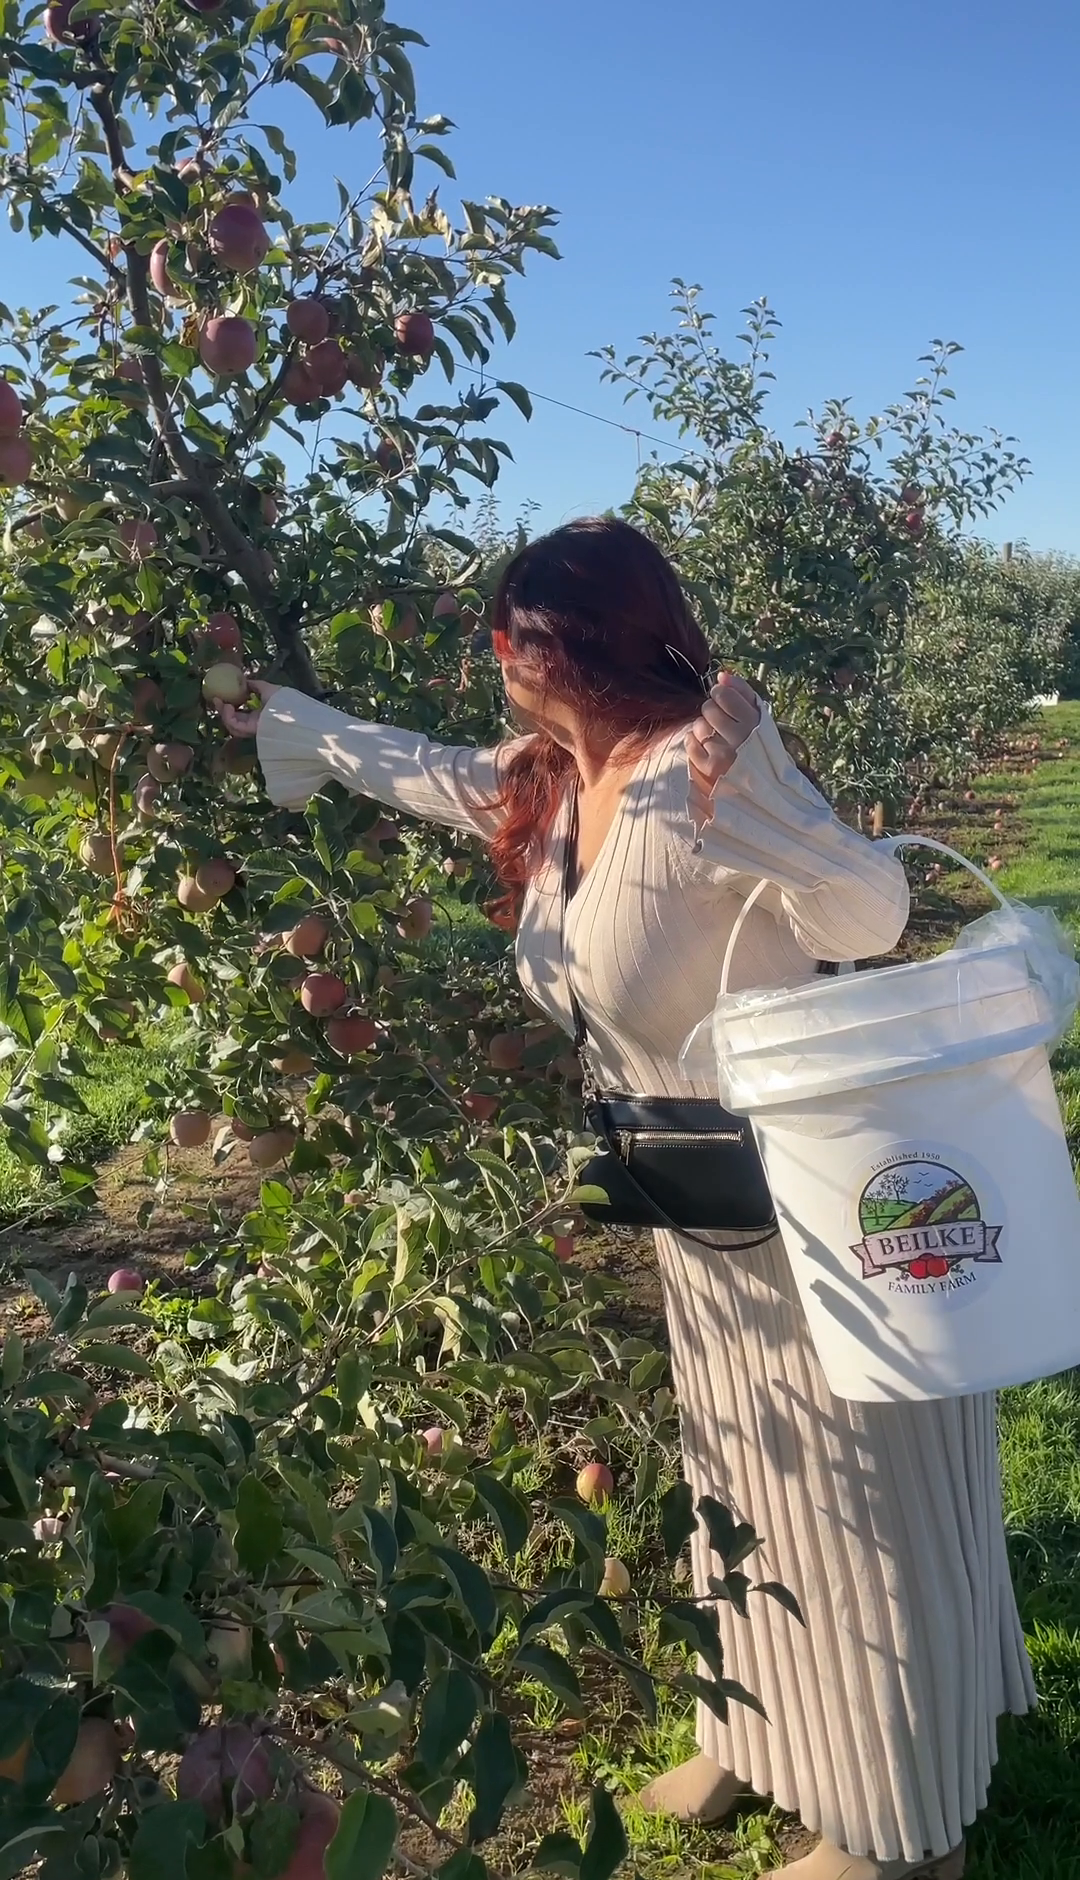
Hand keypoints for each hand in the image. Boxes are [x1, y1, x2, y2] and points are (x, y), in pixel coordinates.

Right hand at [217, 677, 281, 738]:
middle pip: (233, 721)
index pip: (239, 714)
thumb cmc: (281, 698)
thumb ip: (255, 685)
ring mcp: (253, 728)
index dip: (229, 707)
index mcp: (258, 715)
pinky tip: (228, 706)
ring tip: (220, 702)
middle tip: (215, 699)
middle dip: (222, 711)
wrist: (290, 706)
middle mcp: (254, 723)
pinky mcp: (252, 730)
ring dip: (223, 714)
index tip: (221, 696)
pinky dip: (228, 717)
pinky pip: (236, 726)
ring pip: (232, 726)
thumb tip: (244, 680)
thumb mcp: (266, 687)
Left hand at [686, 673, 761, 792]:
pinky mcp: (709, 770)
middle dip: (712, 711)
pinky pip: (690, 743)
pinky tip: (705, 746)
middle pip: (709, 708)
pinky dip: (694, 741)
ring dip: (704, 727)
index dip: (720, 694)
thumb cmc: (762, 748)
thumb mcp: (761, 719)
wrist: (767, 788)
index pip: (724, 694)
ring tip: (716, 736)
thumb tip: (721, 675)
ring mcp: (723, 754)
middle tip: (721, 722)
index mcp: (755, 723)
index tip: (724, 702)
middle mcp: (739, 738)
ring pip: (699, 725)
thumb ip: (743, 693)